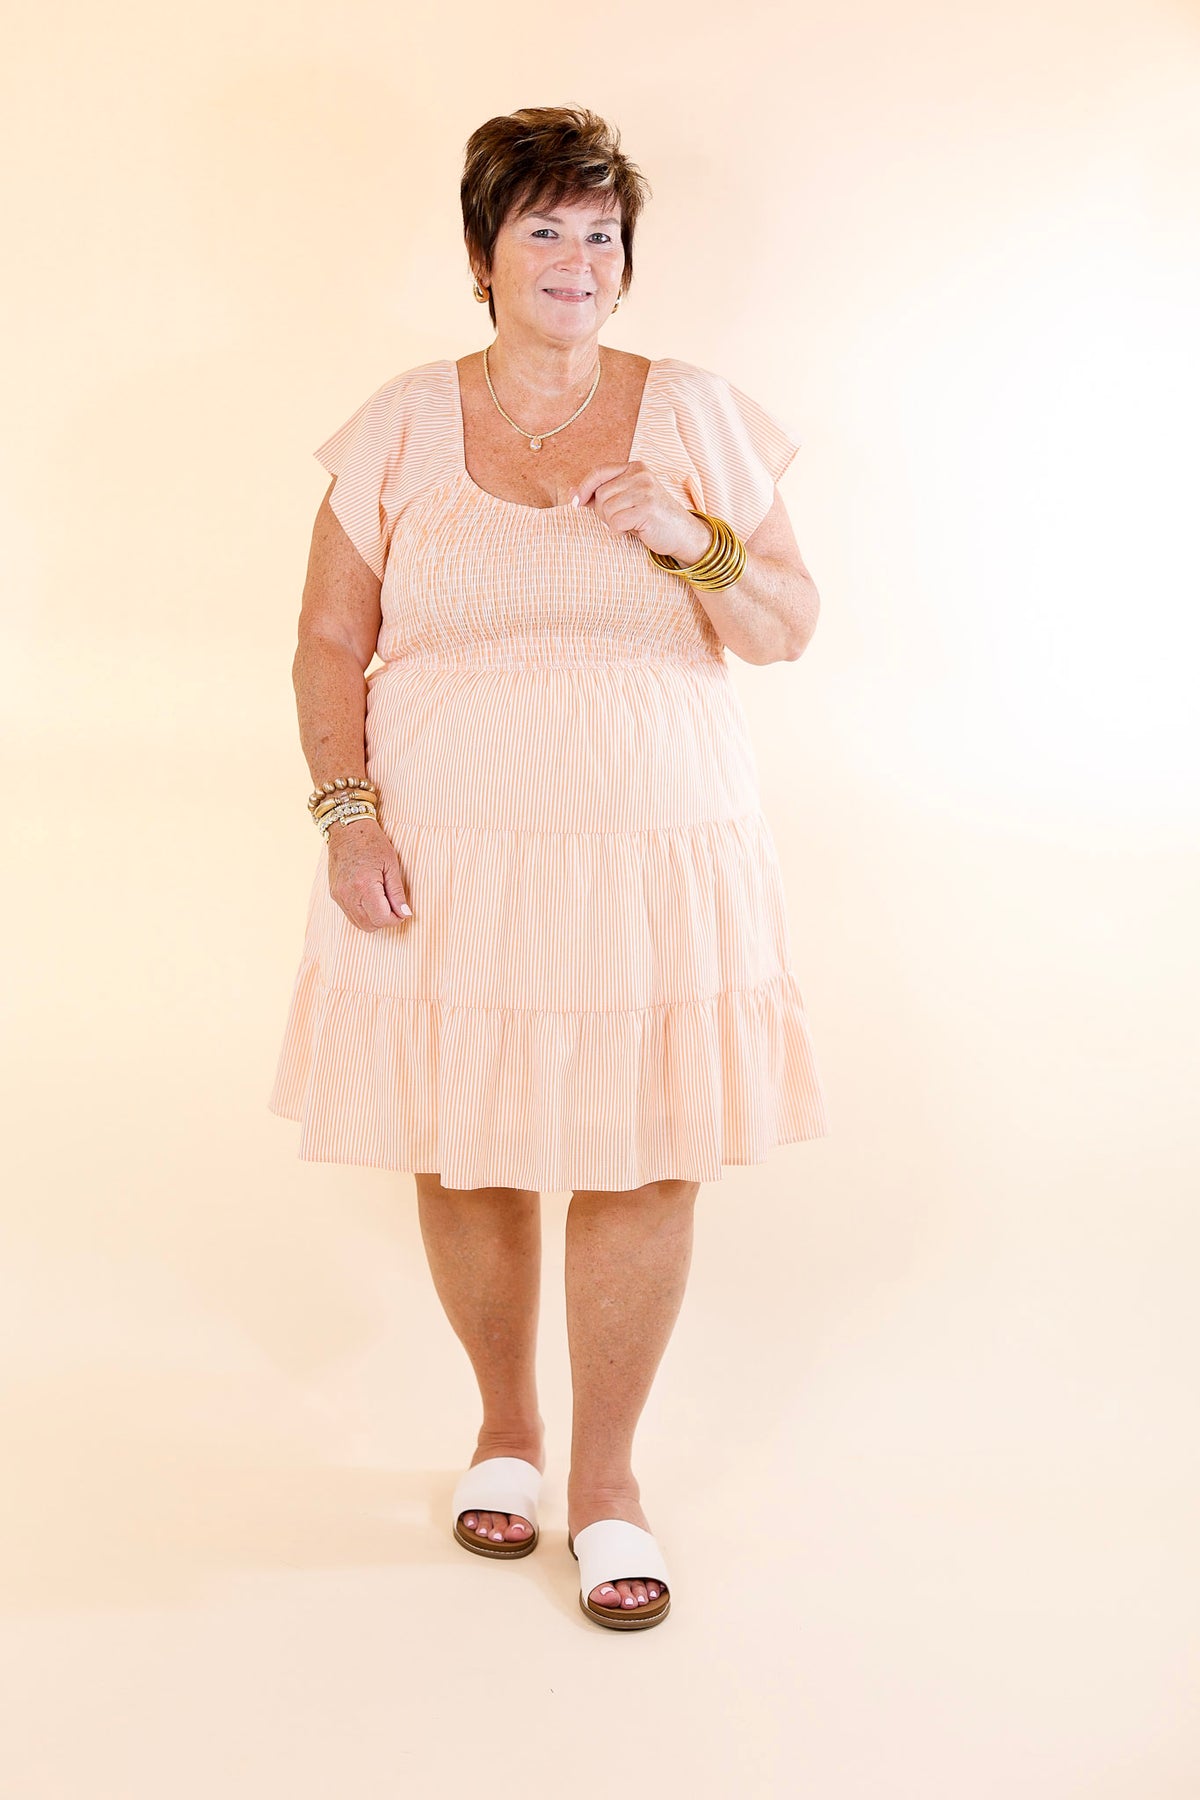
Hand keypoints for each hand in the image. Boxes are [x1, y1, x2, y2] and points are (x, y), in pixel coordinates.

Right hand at [326, 816, 412, 930]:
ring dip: (373, 919)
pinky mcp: (334, 894)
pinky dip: (363, 913)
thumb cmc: (372, 843)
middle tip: (394, 907)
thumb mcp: (391, 865)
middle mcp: (348, 894)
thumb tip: (405, 913)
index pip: (381, 918)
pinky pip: (350, 914)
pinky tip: (371, 899)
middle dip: (385, 921)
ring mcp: (338, 895)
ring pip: (358, 924)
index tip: (402, 911)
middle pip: (369, 925)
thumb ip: (397, 893)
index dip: (395, 919)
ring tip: (382, 901)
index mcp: (364, 885)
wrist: (347, 829)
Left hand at [571, 462, 711, 564]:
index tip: (575, 503)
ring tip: (628, 525)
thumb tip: (571, 493)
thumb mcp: (626, 501)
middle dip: (603, 512)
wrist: (683, 534)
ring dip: (611, 523)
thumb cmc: (652, 518)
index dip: (584, 487)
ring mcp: (645, 490)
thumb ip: (600, 495)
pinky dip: (619, 531)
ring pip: (607, 509)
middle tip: (618, 521)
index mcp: (635, 467)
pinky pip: (616, 522)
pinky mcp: (647, 508)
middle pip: (601, 493)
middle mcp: (641, 474)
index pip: (600, 472)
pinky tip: (633, 531)